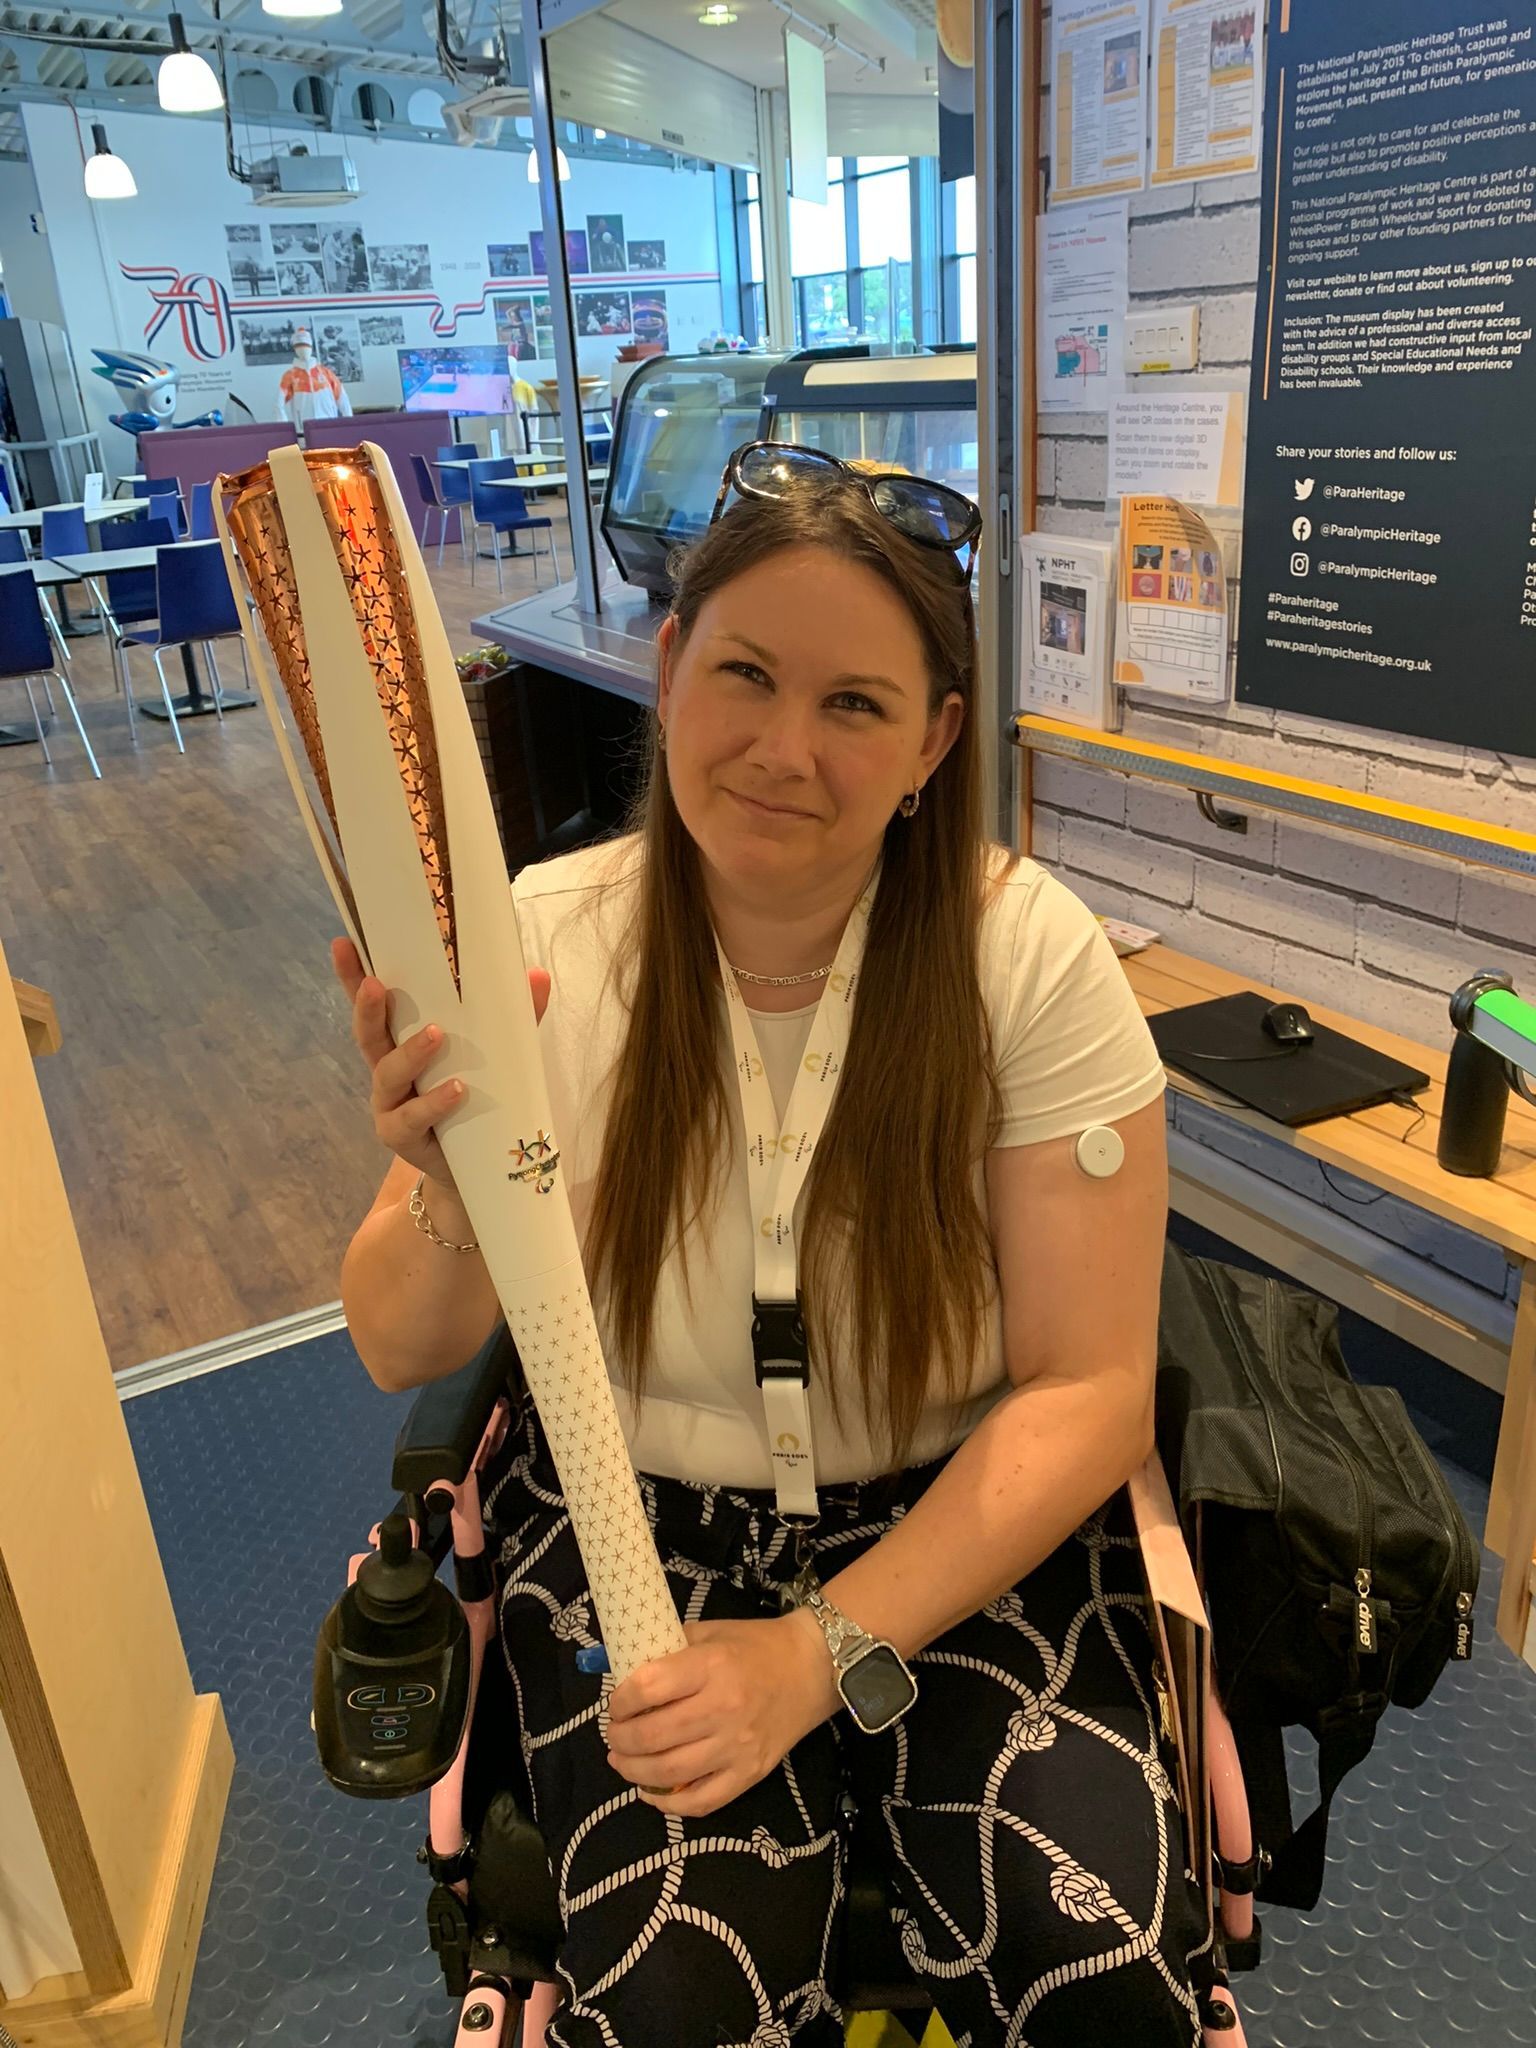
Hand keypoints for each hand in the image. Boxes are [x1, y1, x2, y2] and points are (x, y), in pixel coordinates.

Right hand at [330, 936, 550, 1188]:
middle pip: (368, 1035)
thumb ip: (513, 1019)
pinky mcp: (401, 1138)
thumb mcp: (496, 1056)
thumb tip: (536, 976)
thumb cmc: (478, 1100)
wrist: (477, 1168)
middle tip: (375, 985)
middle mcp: (387, 1071)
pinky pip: (412, 1118)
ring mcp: (390, 1105)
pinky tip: (456, 1090)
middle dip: (366, 1008)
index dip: (354, 976)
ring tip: (435, 1035)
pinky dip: (433, 1103)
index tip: (344, 943)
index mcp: (401, 1042)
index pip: (374, 1005)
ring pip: (388, 1075)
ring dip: (410, 1052)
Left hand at [606, 1610, 839, 1818]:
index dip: (621, 1700)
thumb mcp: (711, 1632)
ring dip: (634, 1772)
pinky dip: (670, 1805)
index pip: (649, 1689)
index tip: (616, 1703)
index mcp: (711, 1666)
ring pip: (670, 1773)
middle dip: (620, 1739)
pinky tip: (651, 1794)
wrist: (813, 1668)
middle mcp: (723, 1708)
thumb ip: (672, 1649)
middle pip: (653, 1736)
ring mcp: (737, 1746)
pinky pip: (703, 1801)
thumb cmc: (757, 1646)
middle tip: (613, 1736)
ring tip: (623, 1762)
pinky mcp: (750, 1773)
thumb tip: (629, 1671)